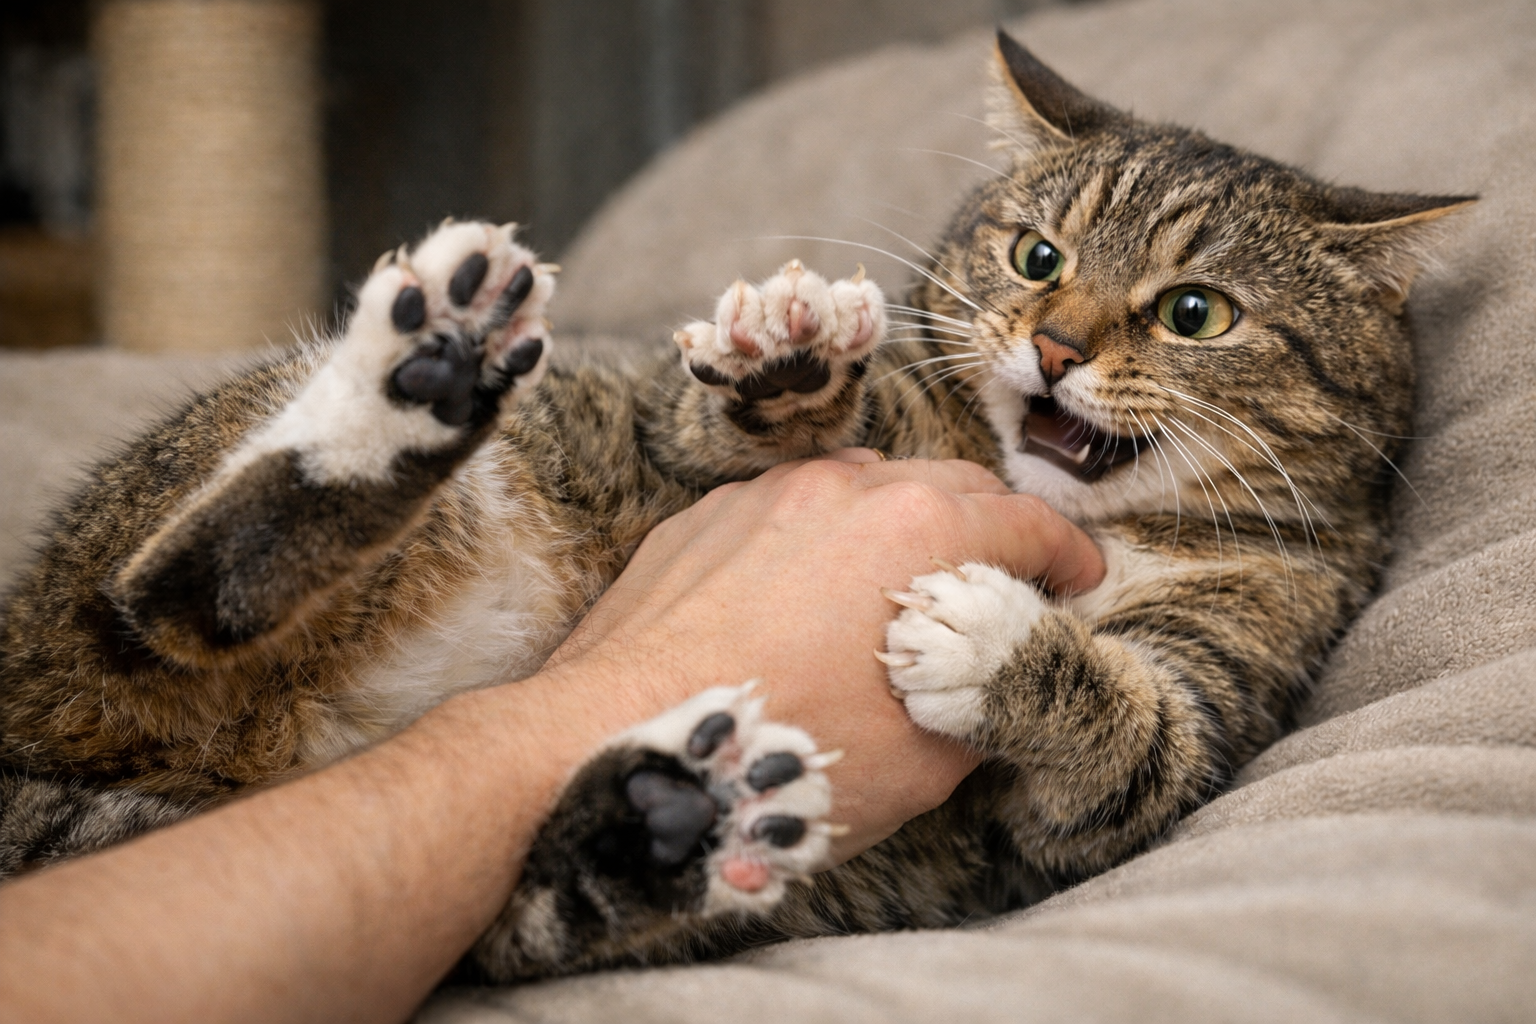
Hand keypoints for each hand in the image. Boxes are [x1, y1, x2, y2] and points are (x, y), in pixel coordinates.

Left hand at [545, 450, 1103, 860]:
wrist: (612, 741)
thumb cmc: (770, 755)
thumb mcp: (915, 765)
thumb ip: (981, 712)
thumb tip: (993, 690)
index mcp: (915, 535)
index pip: (1025, 524)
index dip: (1068, 556)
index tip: (1081, 582)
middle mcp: (843, 491)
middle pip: (952, 484)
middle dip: (994, 529)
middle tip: (1009, 582)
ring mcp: (766, 495)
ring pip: (866, 483)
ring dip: (907, 521)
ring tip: (913, 579)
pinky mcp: (705, 518)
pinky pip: (790, 507)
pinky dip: (826, 535)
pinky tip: (814, 591)